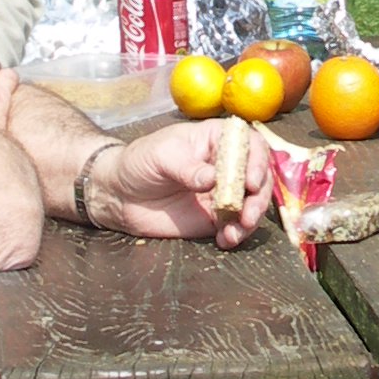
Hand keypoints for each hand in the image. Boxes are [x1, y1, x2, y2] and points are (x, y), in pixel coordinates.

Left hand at [100, 120, 272, 247]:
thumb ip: (187, 167)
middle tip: (248, 214)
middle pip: (259, 177)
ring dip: (250, 219)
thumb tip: (212, 179)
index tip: (251, 182)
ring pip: (251, 204)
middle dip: (259, 197)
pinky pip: (235, 226)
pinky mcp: (215, 217)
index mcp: (216, 139)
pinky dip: (236, 234)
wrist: (120, 194)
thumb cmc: (140, 162)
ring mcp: (223, 192)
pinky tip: (224, 240)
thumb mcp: (161, 156)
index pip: (249, 145)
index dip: (258, 161)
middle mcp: (226, 165)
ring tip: (236, 231)